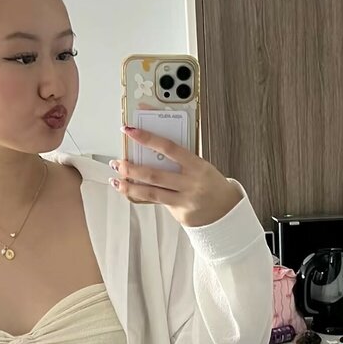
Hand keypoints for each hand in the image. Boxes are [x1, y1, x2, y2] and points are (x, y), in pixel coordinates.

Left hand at [108, 125, 242, 226]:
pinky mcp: (179, 213)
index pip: (168, 148)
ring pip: (151, 193)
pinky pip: (155, 203)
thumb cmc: (211, 183)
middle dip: (131, 168)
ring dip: (130, 186)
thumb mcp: (201, 166)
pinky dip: (140, 196)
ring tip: (116, 180)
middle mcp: (191, 183)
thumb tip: (151, 144)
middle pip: (154, 175)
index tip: (130, 130)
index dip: (147, 138)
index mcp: (197, 165)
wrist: (226, 212)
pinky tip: (129, 191)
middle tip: (117, 162)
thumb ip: (179, 159)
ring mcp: (185, 201)